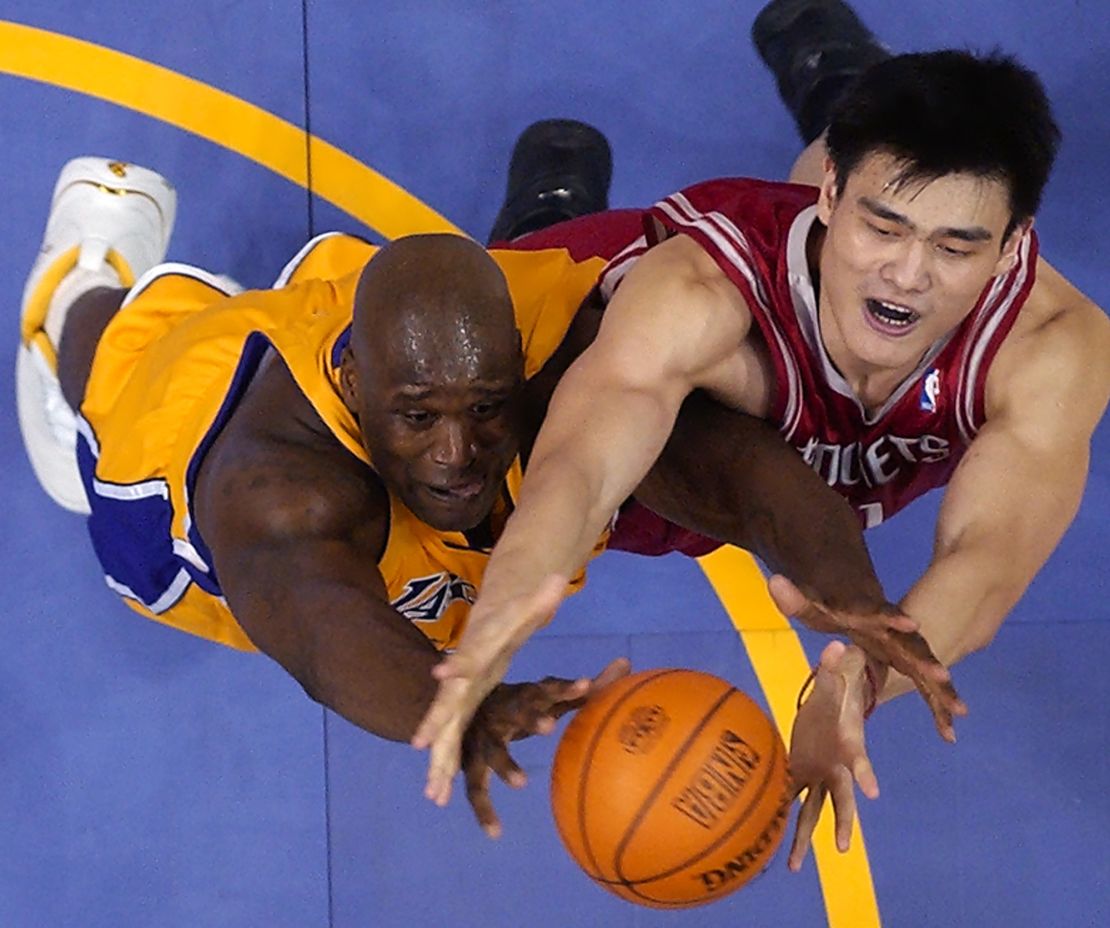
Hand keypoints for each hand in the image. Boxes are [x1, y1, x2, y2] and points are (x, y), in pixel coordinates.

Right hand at [411, 574, 570, 808]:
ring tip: (432, 793)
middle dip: (434, 722)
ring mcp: (458, 698)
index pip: (467, 656)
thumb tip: (559, 579)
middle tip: (419, 743)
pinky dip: (443, 767)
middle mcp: (462, 679)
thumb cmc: (510, 617)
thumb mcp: (528, 608)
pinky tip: (438, 795)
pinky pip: (450, 743)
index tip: (442, 675)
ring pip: (444, 731)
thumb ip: (542, 597)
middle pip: (446, 702)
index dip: (456, 664)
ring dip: (437, 759)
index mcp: (479, 652)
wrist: (490, 620)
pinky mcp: (461, 712)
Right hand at [461, 657, 630, 837]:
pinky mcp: (469, 763)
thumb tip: (625, 662)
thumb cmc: (518, 703)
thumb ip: (583, 688)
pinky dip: (483, 811)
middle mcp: (501, 712)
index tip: (585, 684)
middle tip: (549, 726)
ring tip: (522, 783)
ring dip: (505, 764)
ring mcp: (482, 738)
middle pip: (516, 712)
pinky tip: (495, 834)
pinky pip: (475, 788)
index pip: (545, 688)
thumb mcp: (546, 694)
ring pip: (493, 751)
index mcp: (523, 695)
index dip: (564, 687)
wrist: (458, 704)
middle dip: (531, 718)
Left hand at [768, 574, 966, 741]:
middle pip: (913, 646)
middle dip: (927, 661)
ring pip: (928, 671)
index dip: (894, 618)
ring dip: (941, 689)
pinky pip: (929, 690)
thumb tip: (773, 582)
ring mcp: (907, 653)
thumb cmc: (833, 607)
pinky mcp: (913, 669)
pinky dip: (940, 708)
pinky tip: (950, 733)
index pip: (882, 614)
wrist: (862, 605)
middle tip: (942, 675)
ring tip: (958, 709)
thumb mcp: (811, 605)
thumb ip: (793, 599)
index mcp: (871, 616)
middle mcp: (894, 635)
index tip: (910, 623)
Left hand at [787, 641, 876, 871]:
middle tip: (843, 847)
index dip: (865, 774)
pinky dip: (778, 818)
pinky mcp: (801, 772)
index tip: (872, 793)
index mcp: (849, 745)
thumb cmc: (840, 689)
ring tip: (792, 867)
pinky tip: (766, 843)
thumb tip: (837, 644)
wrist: (837, 703)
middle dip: (842, 821)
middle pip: (842, 798)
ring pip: (813, 811)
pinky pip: (789, 798)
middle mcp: (837, 767)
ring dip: (804, 837)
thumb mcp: (837, 677)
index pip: (860, 761)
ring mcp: (819, 774)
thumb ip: (834, 664)